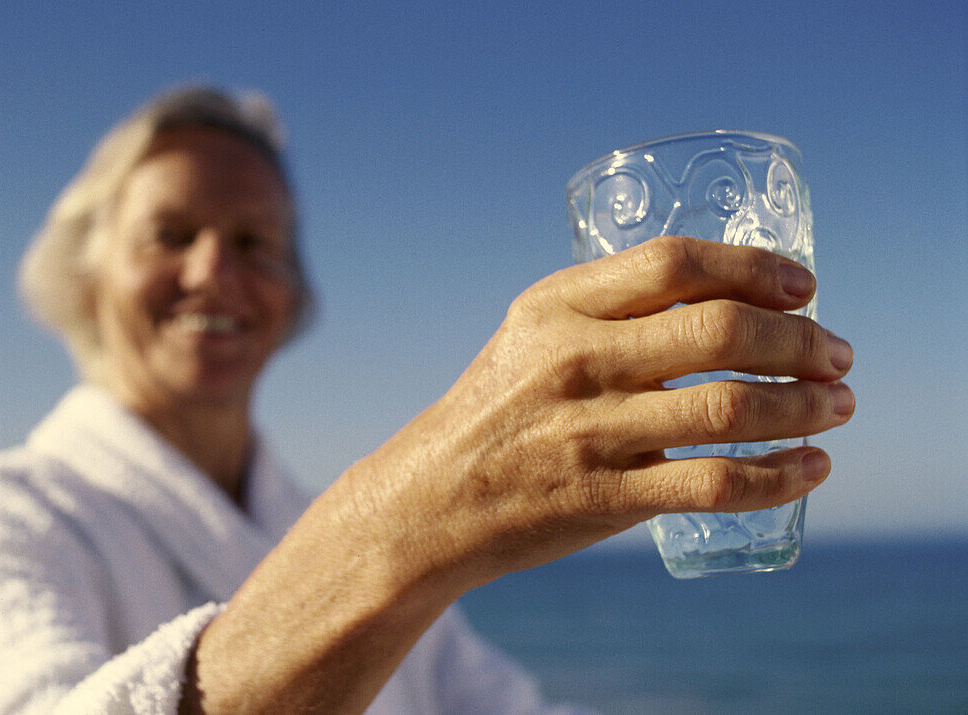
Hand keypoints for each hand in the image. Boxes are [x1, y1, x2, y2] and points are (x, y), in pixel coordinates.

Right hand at [184, 236, 854, 712]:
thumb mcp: (531, 337)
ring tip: (839, 405)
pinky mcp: (604, 495)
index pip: (674, 262)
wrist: (433, 500)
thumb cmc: (495, 410)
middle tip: (837, 353)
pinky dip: (779, 476)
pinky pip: (714, 483)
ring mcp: (590, 430)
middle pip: (719, 330)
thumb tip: (723, 298)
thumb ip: (608, 312)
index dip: (755, 266)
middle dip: (800, 340)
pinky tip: (812, 469)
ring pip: (730, 408)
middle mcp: (574, 359)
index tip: (804, 285)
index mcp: (556, 305)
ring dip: (805, 406)